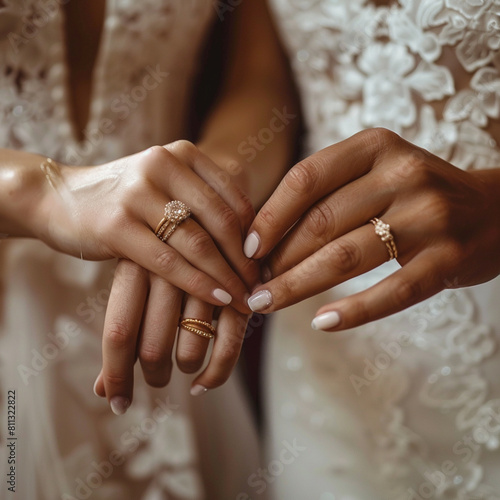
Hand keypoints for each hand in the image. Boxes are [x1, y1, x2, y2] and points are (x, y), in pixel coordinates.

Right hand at [38, 140, 258, 312]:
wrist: (59, 198)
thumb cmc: (125, 200)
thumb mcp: (165, 189)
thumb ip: (201, 205)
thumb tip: (251, 246)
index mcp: (182, 154)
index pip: (234, 199)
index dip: (256, 235)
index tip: (265, 265)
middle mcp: (162, 165)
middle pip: (221, 220)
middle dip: (245, 261)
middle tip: (259, 287)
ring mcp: (137, 193)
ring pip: (197, 243)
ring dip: (226, 276)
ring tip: (243, 299)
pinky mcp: (115, 224)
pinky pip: (167, 260)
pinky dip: (197, 283)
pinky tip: (216, 299)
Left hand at [93, 260, 249, 414]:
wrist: (212, 210)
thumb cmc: (165, 256)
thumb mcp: (136, 280)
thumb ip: (123, 331)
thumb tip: (100, 393)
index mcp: (134, 265)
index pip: (118, 333)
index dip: (115, 376)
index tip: (117, 404)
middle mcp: (169, 272)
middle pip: (152, 350)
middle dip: (154, 375)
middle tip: (156, 377)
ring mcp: (206, 281)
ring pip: (189, 352)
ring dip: (183, 369)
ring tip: (181, 364)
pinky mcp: (238, 290)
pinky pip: (227, 347)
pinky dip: (215, 374)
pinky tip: (203, 383)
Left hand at [244, 128, 499, 329]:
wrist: (494, 210)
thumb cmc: (415, 194)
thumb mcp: (375, 173)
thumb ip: (328, 193)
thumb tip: (264, 237)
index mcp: (376, 146)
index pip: (306, 178)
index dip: (269, 216)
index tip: (246, 249)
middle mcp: (403, 174)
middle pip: (321, 222)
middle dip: (278, 260)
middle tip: (252, 286)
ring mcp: (430, 216)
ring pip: (346, 257)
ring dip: (298, 286)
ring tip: (267, 304)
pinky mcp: (448, 259)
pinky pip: (392, 291)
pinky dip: (353, 311)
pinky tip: (321, 323)